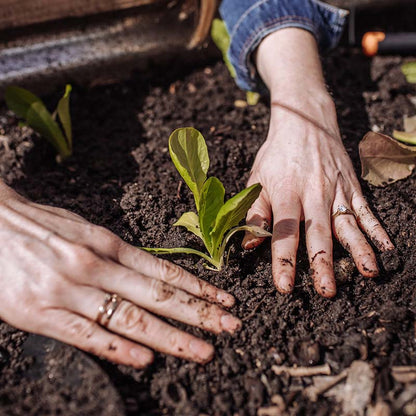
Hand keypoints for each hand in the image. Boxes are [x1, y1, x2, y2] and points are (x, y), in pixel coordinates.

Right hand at [0, 182, 240, 367]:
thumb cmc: (42, 226)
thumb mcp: (86, 231)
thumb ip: (118, 253)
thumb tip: (152, 274)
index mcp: (108, 244)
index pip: (164, 271)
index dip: (199, 287)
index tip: (226, 300)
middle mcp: (95, 266)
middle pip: (158, 296)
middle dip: (200, 314)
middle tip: (232, 327)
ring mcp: (70, 290)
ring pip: (130, 317)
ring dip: (172, 337)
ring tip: (204, 350)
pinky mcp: (41, 312)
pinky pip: (86, 334)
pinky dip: (118, 348)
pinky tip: (146, 359)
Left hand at [242, 29, 393, 296]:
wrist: (305, 121)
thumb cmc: (276, 155)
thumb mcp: (257, 179)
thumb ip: (254, 212)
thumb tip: (248, 245)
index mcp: (285, 192)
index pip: (284, 231)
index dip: (284, 259)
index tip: (285, 286)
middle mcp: (313, 192)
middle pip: (318, 232)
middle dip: (323, 263)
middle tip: (327, 291)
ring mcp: (335, 189)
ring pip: (348, 223)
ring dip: (358, 249)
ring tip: (368, 273)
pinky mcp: (351, 185)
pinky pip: (365, 209)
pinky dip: (376, 228)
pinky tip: (386, 247)